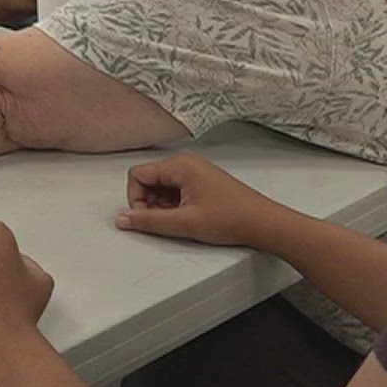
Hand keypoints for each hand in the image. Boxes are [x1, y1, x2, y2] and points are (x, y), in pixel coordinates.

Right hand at [116, 151, 289, 245]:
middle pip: (149, 179)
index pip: (138, 175)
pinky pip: (176, 189)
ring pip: (162, 186)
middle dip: (149, 202)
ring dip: (162, 205)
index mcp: (180, 165)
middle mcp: (187, 162)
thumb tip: (123, 219)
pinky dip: (174, 205)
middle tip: (164, 222)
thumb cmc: (231, 219)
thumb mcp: (184, 223)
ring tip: (180, 221)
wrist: (263, 223)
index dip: (135, 199)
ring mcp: (196, 171)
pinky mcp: (202, 181)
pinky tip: (188, 218)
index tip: (145, 218)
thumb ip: (148, 220)